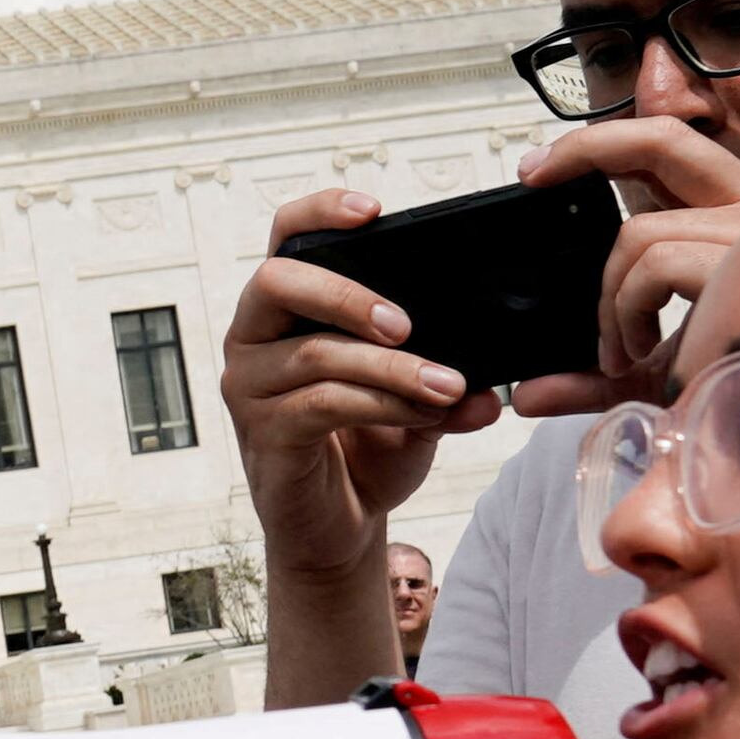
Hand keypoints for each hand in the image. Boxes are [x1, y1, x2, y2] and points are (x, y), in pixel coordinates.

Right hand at [223, 186, 505, 578]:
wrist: (340, 527)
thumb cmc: (369, 450)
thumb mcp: (417, 404)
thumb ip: (445, 382)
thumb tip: (491, 384)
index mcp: (285, 309)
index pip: (286, 237)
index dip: (321, 212)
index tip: (373, 211)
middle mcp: (252, 337)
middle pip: (278, 281)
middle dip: (347, 294)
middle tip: (407, 323)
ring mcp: (248, 386)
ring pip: (316, 352)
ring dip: (390, 367)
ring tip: (447, 384)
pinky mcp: (262, 434)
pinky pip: (321, 403)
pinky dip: (380, 404)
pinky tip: (423, 414)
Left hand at [506, 117, 739, 417]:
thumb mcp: (655, 375)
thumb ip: (593, 378)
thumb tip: (524, 395)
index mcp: (738, 218)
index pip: (672, 148)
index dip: (606, 140)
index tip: (540, 166)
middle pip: (665, 139)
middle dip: (589, 144)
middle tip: (533, 172)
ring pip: (640, 233)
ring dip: (610, 298)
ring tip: (622, 349)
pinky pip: (657, 264)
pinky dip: (630, 309)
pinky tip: (641, 350)